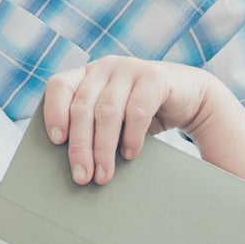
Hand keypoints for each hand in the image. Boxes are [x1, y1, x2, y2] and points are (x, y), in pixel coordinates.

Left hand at [43, 57, 214, 184]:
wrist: (190, 98)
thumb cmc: (142, 114)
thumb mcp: (113, 117)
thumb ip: (92, 128)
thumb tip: (73, 165)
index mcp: (87, 74)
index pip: (59, 86)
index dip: (53, 112)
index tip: (56, 141)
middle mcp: (104, 67)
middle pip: (82, 107)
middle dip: (80, 146)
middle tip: (81, 177)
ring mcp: (129, 68)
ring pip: (107, 112)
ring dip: (103, 148)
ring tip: (103, 175)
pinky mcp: (155, 77)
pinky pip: (137, 110)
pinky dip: (131, 137)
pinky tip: (130, 155)